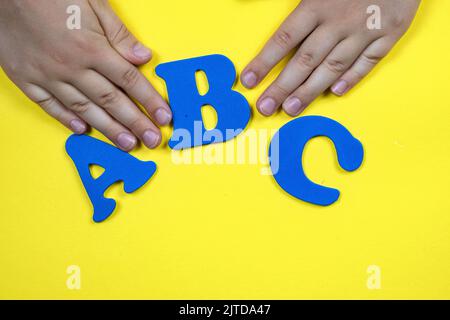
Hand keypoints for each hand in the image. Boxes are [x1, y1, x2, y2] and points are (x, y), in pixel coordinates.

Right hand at [0, 0, 171, 150]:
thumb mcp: (92, 4)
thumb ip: (119, 34)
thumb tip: (143, 58)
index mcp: (91, 47)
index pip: (129, 80)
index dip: (149, 100)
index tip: (164, 116)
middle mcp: (71, 67)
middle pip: (111, 100)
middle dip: (136, 123)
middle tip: (152, 140)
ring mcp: (47, 76)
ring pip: (85, 109)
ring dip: (109, 129)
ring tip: (127, 143)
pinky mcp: (26, 80)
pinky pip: (50, 106)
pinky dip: (67, 120)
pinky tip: (84, 131)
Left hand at [241, 0, 420, 116]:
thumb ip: (295, 2)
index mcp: (317, 4)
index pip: (283, 39)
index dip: (264, 62)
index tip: (249, 80)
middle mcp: (338, 21)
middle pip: (304, 60)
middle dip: (282, 87)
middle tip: (266, 107)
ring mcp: (365, 30)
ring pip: (333, 67)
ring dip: (310, 90)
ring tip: (291, 109)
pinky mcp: (389, 33)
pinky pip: (368, 62)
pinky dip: (353, 78)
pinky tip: (336, 93)